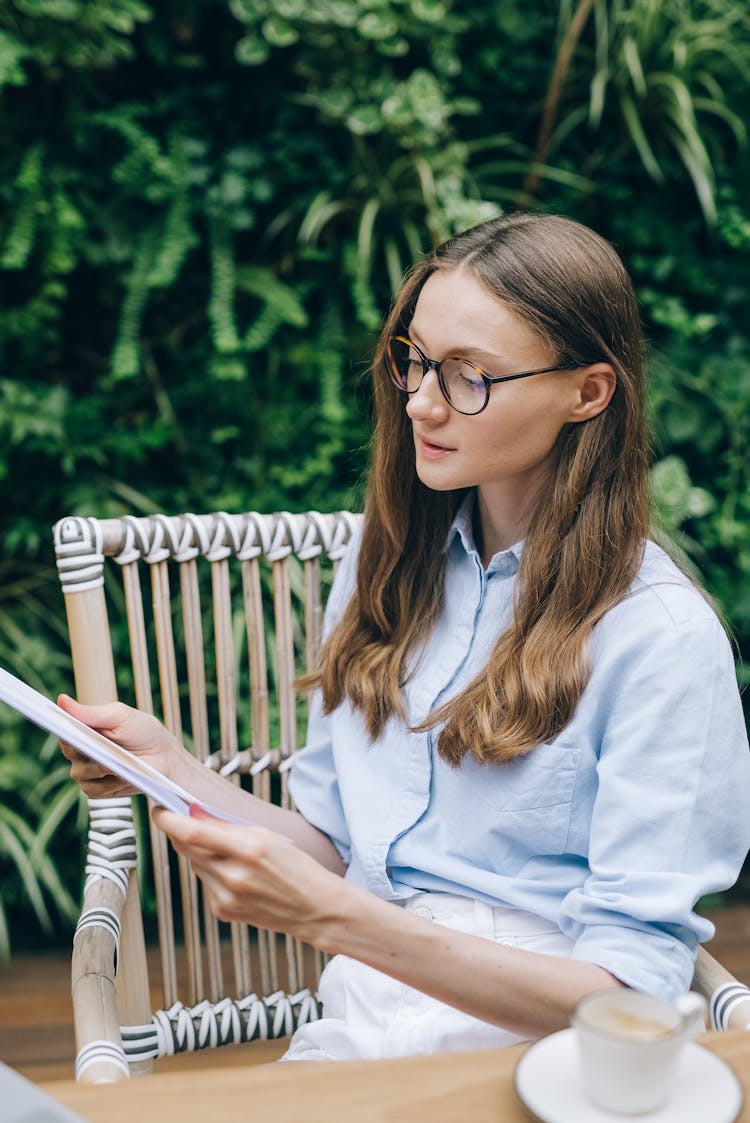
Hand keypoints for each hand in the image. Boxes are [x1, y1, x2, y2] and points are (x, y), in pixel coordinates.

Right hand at [57, 695, 181, 798]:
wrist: (164, 757)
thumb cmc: (142, 732)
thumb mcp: (119, 716)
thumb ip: (91, 712)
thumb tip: (61, 700)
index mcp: (83, 729)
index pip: (63, 729)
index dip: (64, 730)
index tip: (70, 730)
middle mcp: (80, 751)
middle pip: (70, 752)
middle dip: (89, 750)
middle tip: (107, 747)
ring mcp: (87, 772)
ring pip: (81, 773)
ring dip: (102, 768)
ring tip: (122, 762)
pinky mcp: (97, 790)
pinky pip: (94, 790)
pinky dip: (109, 784)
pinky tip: (123, 777)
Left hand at [152, 805, 345, 946]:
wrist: (313, 907)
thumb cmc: (296, 867)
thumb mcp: (266, 835)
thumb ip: (227, 826)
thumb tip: (194, 814)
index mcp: (247, 849)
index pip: (192, 833)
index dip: (168, 820)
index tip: (159, 809)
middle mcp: (232, 876)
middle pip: (187, 848)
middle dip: (180, 831)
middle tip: (181, 818)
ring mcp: (225, 897)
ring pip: (195, 865)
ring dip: (199, 852)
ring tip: (225, 849)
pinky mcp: (222, 911)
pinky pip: (205, 882)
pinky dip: (211, 872)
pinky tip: (233, 873)